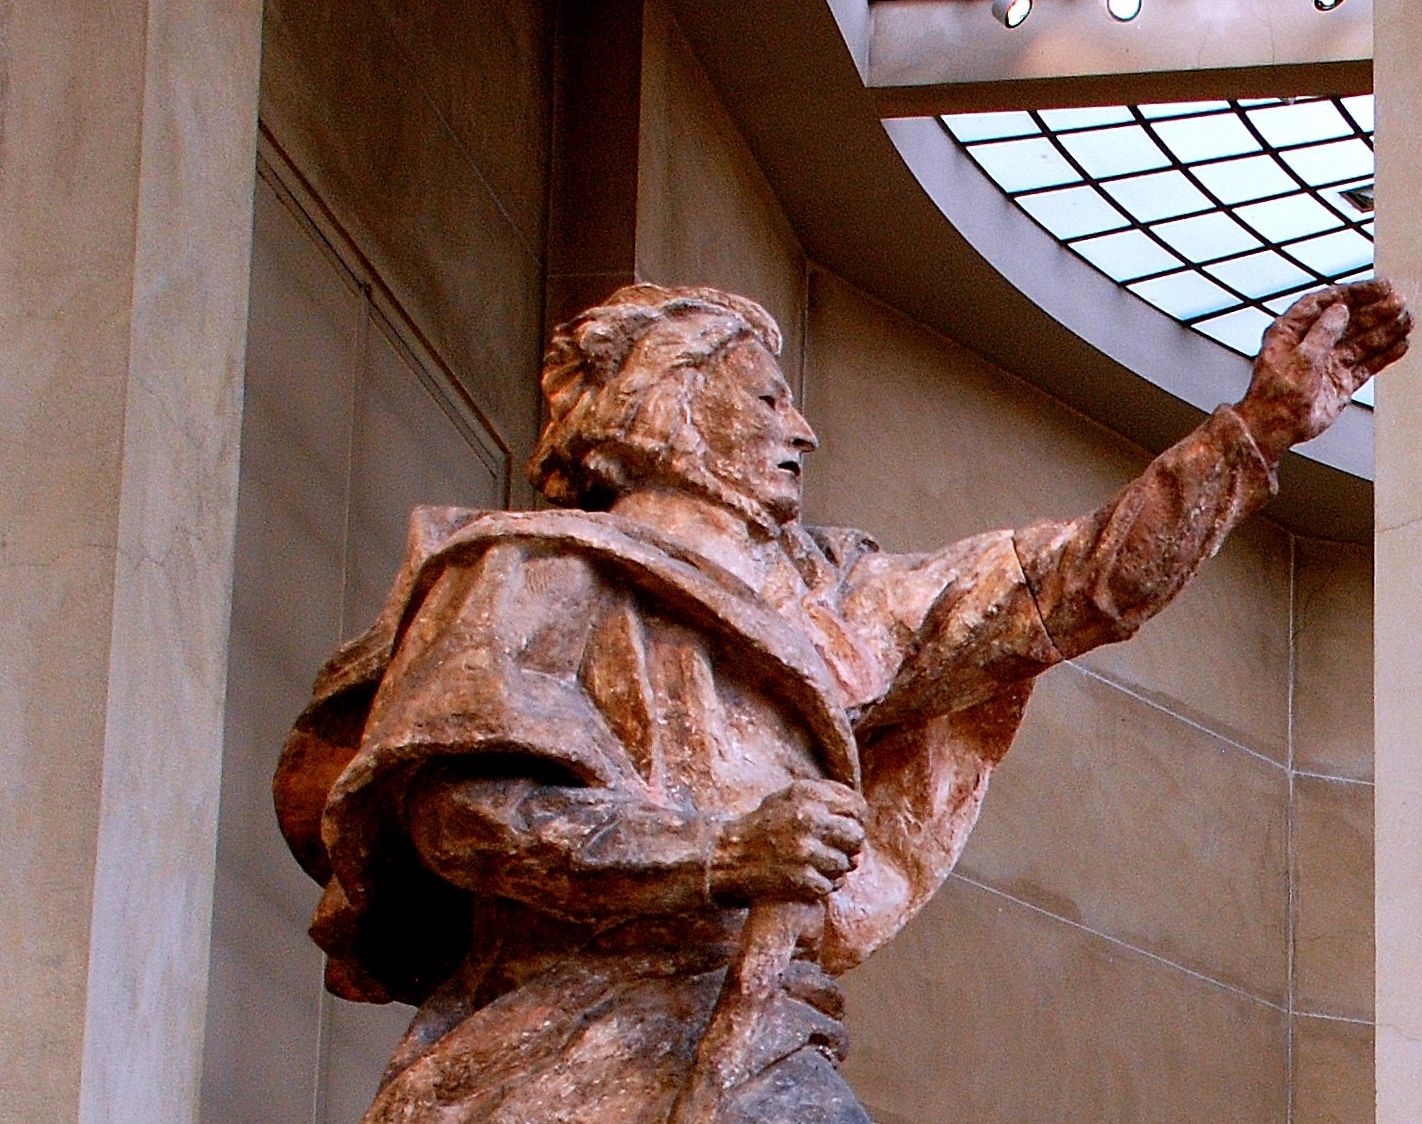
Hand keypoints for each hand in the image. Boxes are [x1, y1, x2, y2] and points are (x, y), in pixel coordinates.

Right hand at [709, 779, 866, 903]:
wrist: (729, 856)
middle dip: (849, 845)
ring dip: (836, 867)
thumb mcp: (789, 797)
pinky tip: (809, 877)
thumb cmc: (764, 825)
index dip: (856, 820)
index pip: (858, 807)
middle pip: (857, 836)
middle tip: (833, 848)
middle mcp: (809, 819)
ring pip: (846, 863)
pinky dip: (824, 884)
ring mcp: (806, 851)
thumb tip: (861, 812)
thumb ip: (825, 797)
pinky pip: (831, 885)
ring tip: (817, 863)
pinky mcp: (802, 878)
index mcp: (808, 795)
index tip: (845, 827)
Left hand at [1234, 279, 1411, 463]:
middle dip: (1374, 310)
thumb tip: (1340, 310)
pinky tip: (1401, 345)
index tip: (1380, 287)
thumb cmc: (1274, 396)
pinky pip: (1366, 364)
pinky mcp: (1338, 382)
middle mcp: (1310, 345)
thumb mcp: (1300, 358)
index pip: (1325, 303)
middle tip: (1399, 303)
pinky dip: (1384, 355)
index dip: (1353, 293)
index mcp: (1290, 332)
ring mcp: (1326, 364)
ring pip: (1360, 341)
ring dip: (1384, 330)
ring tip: (1407, 321)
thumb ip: (1323, 332)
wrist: (1274, 429)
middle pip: (1347, 321)